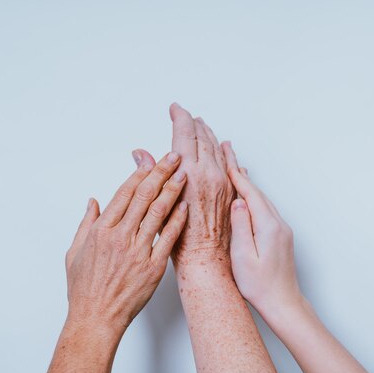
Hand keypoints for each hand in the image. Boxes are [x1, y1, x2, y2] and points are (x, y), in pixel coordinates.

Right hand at [64, 150, 187, 332]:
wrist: (96, 318)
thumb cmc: (84, 289)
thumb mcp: (74, 252)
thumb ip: (85, 224)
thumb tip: (93, 202)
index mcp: (101, 230)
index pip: (124, 193)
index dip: (139, 174)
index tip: (150, 160)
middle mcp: (120, 236)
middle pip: (144, 196)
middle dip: (160, 172)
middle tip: (173, 157)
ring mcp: (137, 251)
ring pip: (158, 212)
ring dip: (172, 190)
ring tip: (183, 174)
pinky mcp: (152, 267)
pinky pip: (168, 238)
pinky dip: (177, 220)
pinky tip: (185, 206)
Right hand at [169, 103, 234, 265]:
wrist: (208, 264)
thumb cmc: (182, 244)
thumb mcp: (160, 208)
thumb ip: (153, 175)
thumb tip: (141, 154)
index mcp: (193, 175)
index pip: (186, 135)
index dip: (180, 118)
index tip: (175, 108)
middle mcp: (211, 176)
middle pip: (204, 138)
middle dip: (194, 123)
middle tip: (185, 114)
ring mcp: (225, 184)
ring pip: (218, 150)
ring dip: (209, 134)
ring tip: (202, 125)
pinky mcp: (232, 195)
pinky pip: (230, 165)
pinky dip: (225, 152)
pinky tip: (225, 147)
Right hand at [222, 141, 302, 314]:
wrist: (283, 303)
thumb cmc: (260, 286)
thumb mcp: (243, 257)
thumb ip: (240, 227)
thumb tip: (237, 201)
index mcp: (267, 226)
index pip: (249, 193)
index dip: (236, 175)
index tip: (225, 158)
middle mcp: (278, 224)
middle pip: (257, 191)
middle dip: (240, 172)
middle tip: (228, 151)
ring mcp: (281, 229)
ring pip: (261, 199)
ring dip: (247, 184)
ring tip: (234, 168)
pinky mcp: (280, 236)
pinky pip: (265, 209)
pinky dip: (253, 198)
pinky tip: (247, 196)